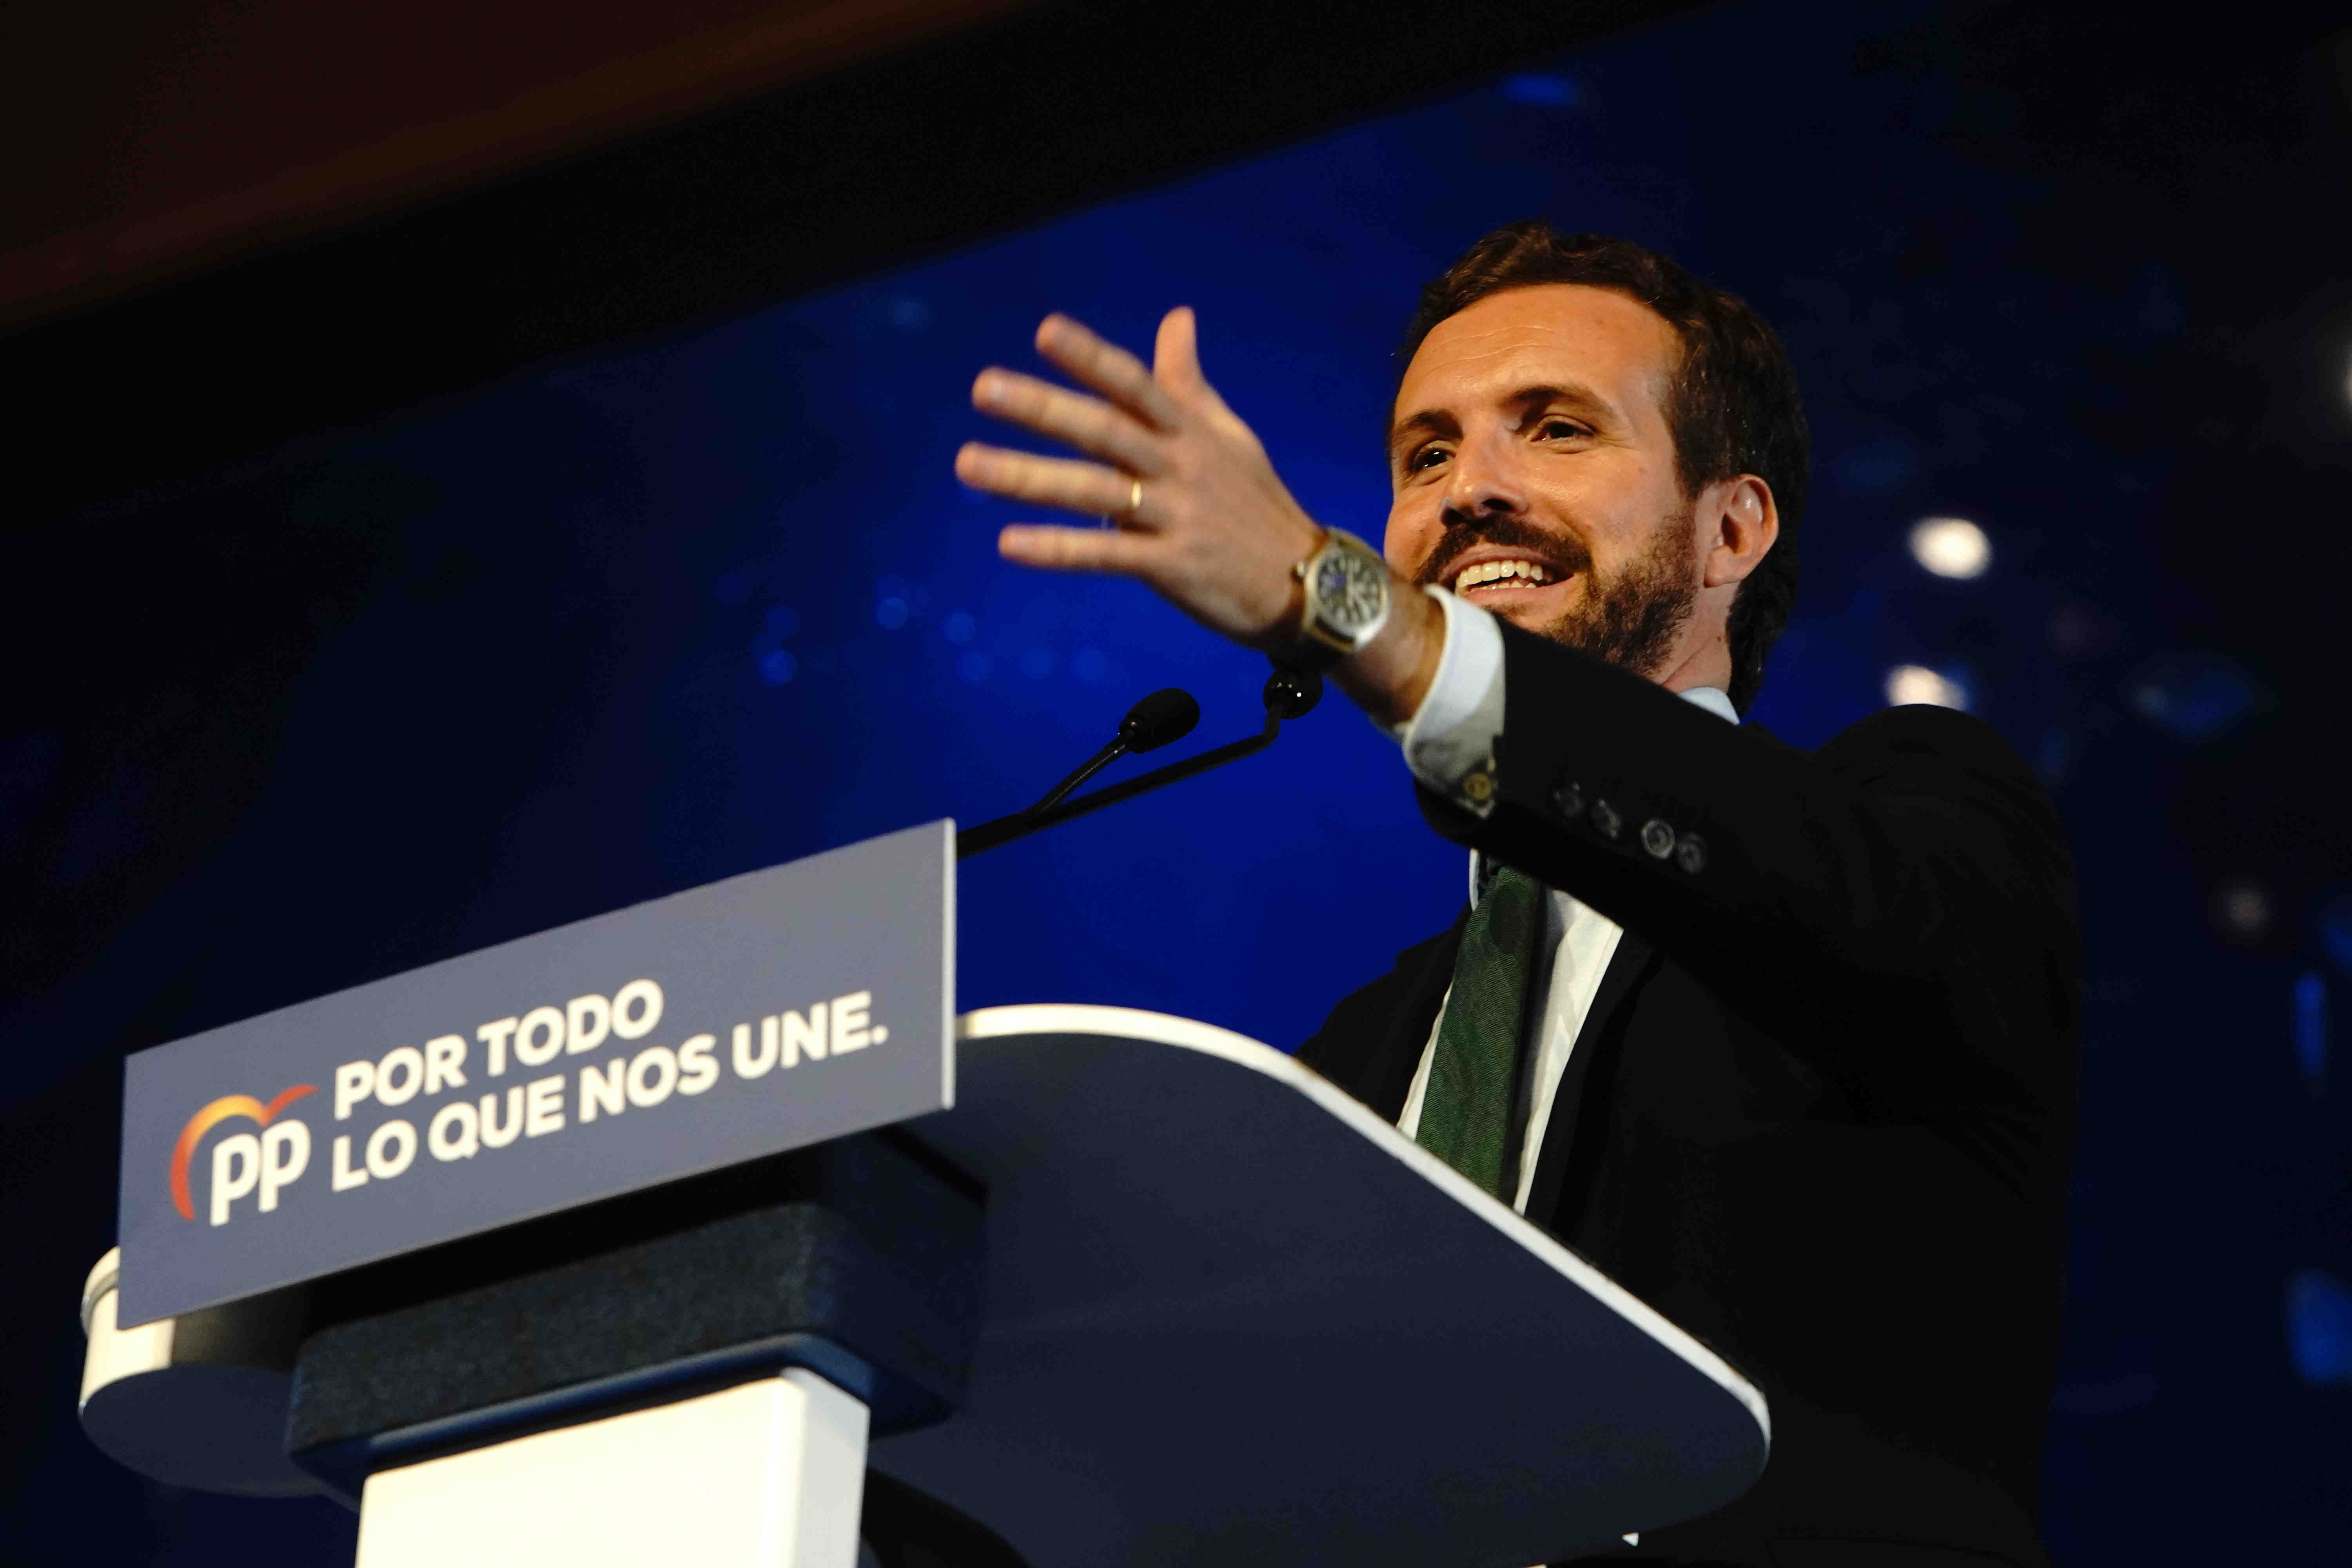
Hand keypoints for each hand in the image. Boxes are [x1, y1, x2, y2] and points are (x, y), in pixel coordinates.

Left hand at [955, 307, 1445, 724]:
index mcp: (1191, 432)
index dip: (1091, 357)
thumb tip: (1177, 317)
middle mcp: (1181, 467)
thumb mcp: (1228, 436)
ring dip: (1028, 477)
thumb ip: (1189, 382)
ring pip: (1093, 491)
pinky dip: (1057, 550)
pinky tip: (1009, 543)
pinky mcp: (1173, 566)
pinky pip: (1105, 556)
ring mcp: (1177, 516)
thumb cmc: (1256, 504)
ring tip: (969, 465)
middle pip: (1105, 430)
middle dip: (1043, 407)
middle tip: (985, 387)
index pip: (1136, 385)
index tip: (1044, 331)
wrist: (1308, 582)